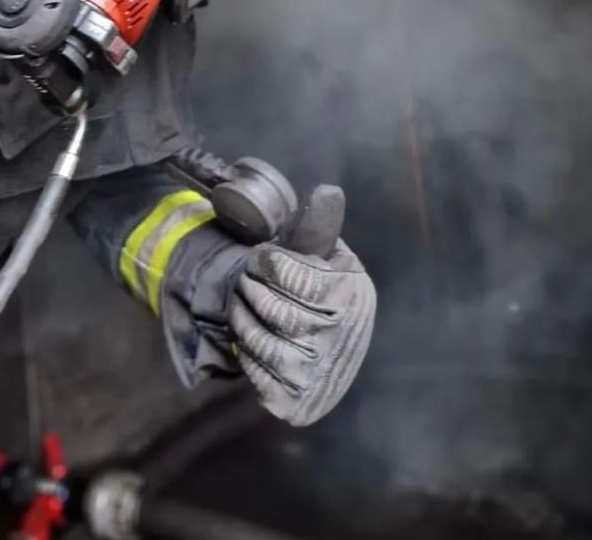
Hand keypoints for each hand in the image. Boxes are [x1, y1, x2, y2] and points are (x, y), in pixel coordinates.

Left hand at [227, 232, 375, 426]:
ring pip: (259, 338)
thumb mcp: (326, 259)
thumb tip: (328, 190)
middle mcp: (341, 336)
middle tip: (244, 282)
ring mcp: (320, 372)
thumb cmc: (322, 295)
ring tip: (242, 305)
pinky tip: (250, 339)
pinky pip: (255, 371)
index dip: (263, 261)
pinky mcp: (296, 400)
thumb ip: (319, 228)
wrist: (327, 361)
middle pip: (271, 305)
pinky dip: (245, 352)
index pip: (286, 270)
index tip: (259, 259)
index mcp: (350, 292)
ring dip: (240, 317)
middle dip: (248, 289)